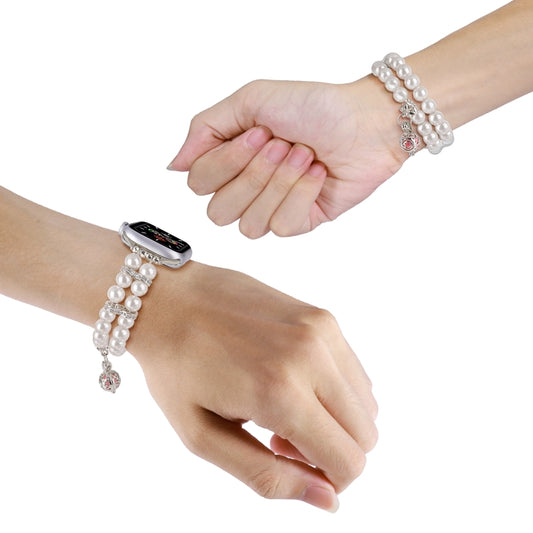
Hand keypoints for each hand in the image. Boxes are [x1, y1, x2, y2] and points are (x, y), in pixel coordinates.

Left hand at [130, 261, 377, 511]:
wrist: (169, 299)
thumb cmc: (176, 368)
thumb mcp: (203, 437)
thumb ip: (268, 476)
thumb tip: (328, 499)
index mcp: (279, 392)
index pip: (349, 461)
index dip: (328, 480)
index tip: (286, 460)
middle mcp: (311, 356)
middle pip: (366, 434)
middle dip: (331, 450)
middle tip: (279, 435)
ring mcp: (321, 330)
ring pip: (366, 402)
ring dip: (335, 419)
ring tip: (283, 405)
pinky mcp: (321, 316)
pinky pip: (353, 370)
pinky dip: (334, 389)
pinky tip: (292, 379)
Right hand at [168, 76, 406, 237]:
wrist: (365, 121)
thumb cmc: (313, 106)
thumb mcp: (251, 100)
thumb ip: (205, 129)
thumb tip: (174, 166)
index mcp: (231, 160)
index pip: (199, 184)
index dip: (227, 162)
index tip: (261, 131)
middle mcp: (247, 188)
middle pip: (218, 212)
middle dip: (254, 174)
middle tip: (282, 143)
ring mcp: (273, 208)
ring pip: (248, 226)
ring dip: (279, 184)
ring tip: (305, 156)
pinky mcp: (300, 223)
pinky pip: (282, 227)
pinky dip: (302, 194)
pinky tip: (318, 175)